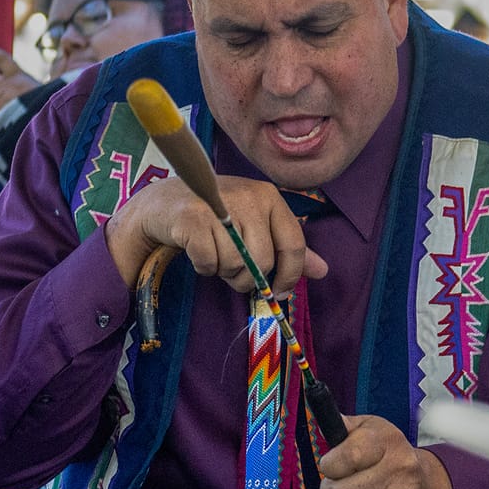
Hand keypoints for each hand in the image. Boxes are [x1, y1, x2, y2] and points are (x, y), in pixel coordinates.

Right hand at [106, 174, 329, 293]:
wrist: (165, 202)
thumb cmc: (218, 217)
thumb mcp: (257, 226)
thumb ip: (287, 248)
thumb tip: (323, 271)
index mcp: (270, 197)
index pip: (294, 245)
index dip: (290, 276)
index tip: (279, 292)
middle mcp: (249, 196)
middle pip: (262, 262)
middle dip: (247, 277)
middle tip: (232, 268)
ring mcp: (219, 204)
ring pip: (235, 264)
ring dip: (223, 271)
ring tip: (214, 253)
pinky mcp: (192, 218)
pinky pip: (209, 263)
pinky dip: (203, 267)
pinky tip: (197, 250)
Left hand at [317, 414, 453, 488]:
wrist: (428, 485)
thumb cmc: (388, 455)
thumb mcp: (370, 430)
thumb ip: (346, 426)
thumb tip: (329, 422)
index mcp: (388, 442)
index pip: (348, 457)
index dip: (329, 465)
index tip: (329, 466)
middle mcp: (401, 469)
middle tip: (334, 487)